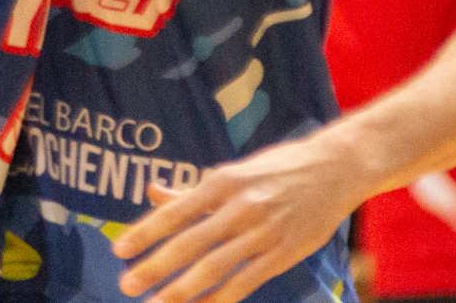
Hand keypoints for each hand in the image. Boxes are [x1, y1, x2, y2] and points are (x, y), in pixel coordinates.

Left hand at [112, 131, 364, 302]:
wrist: (336, 167)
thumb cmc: (279, 167)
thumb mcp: (235, 171)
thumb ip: (194, 190)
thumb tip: (152, 194)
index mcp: (223, 181)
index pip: (175, 211)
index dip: (145, 232)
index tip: (119, 250)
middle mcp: (241, 207)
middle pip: (190, 243)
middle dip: (155, 267)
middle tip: (126, 285)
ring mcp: (263, 232)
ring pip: (215, 268)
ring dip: (182, 289)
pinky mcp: (284, 253)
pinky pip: (246, 281)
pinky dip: (221, 299)